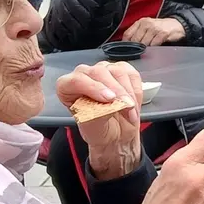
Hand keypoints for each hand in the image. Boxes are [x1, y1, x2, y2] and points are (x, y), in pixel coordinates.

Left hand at [56, 62, 144, 179]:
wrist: (114, 133)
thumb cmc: (98, 129)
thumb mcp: (93, 127)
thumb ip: (98, 114)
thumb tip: (110, 104)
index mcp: (67, 87)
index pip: (76, 80)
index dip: (93, 88)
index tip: (109, 99)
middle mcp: (84, 75)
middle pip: (99, 72)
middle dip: (116, 91)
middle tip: (125, 106)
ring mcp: (104, 70)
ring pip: (117, 72)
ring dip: (128, 94)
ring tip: (130, 111)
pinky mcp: (122, 70)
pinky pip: (131, 74)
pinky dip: (136, 90)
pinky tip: (133, 104)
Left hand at [123, 17, 185, 46]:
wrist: (176, 25)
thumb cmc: (161, 28)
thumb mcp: (147, 27)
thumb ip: (137, 33)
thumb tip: (127, 43)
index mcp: (141, 22)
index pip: (127, 34)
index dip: (126, 43)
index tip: (127, 48)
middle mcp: (146, 23)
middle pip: (135, 40)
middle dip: (136, 47)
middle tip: (140, 50)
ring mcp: (154, 28)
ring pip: (144, 43)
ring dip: (146, 48)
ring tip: (149, 47)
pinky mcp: (162, 33)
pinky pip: (154, 44)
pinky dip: (154, 48)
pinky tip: (156, 46)